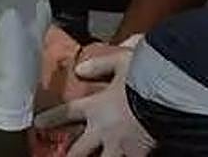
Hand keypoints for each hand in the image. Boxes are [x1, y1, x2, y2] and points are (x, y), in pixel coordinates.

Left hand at [34, 43, 155, 156]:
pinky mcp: (137, 154)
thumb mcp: (121, 61)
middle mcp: (104, 130)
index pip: (68, 113)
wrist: (168, 94)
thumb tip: (79, 70)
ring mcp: (120, 146)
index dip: (52, 118)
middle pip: (79, 150)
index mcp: (96, 106)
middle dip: (69, 156)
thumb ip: (100, 65)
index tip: (39, 123)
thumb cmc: (144, 75)